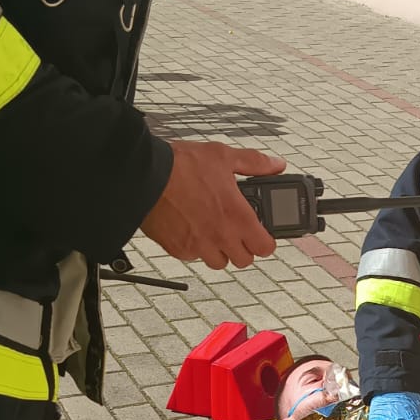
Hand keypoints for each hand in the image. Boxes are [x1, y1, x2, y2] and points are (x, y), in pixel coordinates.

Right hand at [141, 142, 284, 269]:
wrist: (144, 176)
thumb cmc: (182, 165)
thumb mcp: (223, 156)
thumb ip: (254, 163)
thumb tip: (276, 165)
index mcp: (237, 216)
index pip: (265, 247)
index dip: (265, 241)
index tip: (260, 234)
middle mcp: (220, 236)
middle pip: (244, 260)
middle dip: (243, 247)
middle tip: (236, 231)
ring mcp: (198, 246)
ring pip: (218, 262)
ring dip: (220, 251)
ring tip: (213, 230)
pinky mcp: (177, 249)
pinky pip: (193, 257)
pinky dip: (195, 248)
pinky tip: (191, 228)